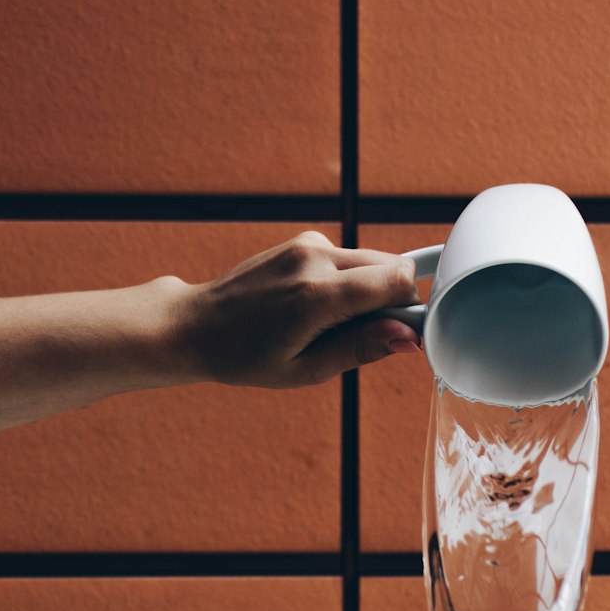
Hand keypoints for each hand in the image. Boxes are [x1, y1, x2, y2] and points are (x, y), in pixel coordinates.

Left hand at [166, 230, 423, 388]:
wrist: (197, 326)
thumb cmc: (246, 357)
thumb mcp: (306, 370)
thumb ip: (361, 349)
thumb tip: (408, 338)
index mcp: (317, 296)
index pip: (397, 280)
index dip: (412, 308)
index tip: (402, 335)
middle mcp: (315, 259)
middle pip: (393, 265)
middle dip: (393, 300)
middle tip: (363, 334)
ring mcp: (308, 244)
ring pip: (373, 261)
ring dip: (370, 291)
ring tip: (331, 323)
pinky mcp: (303, 240)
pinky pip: (349, 259)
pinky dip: (348, 282)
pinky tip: (317, 307)